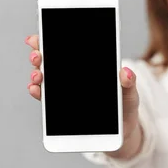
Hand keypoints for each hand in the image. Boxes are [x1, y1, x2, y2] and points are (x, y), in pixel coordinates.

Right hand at [24, 34, 140, 136]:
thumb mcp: (130, 93)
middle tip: (37, 56)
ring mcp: (66, 91)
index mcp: (88, 67)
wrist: (122, 129)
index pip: (67, 48)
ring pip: (45, 78)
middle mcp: (73, 76)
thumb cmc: (126, 106)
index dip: (50, 40)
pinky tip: (36, 89)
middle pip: (51, 61)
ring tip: (38, 75)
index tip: (39, 38)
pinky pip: (47, 99)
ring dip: (37, 74)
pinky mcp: (62, 109)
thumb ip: (129, 83)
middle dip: (39, 55)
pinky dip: (38, 92)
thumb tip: (126, 72)